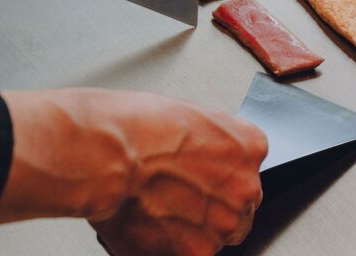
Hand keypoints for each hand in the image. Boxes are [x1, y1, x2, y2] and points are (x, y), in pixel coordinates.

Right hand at [0, 89, 266, 255]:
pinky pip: (187, 252)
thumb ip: (209, 141)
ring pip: (214, 234)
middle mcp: (245, 187)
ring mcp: (223, 224)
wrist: (106, 156)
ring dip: (191, 228)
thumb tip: (202, 153)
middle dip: (211, 203)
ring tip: (155, 207)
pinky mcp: (196, 253)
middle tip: (176, 194)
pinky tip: (146, 223)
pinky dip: (167, 244)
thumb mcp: (186, 114)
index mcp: (249, 146)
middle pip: (239, 205)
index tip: (201, 174)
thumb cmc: (134, 127)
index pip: (247, 168)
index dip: (219, 173)